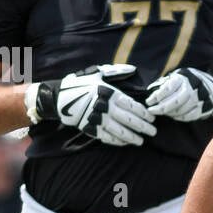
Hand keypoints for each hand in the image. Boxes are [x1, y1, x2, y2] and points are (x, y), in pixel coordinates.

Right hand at [38, 64, 156, 145]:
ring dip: (132, 137)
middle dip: (143, 127)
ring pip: (120, 131)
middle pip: (129, 119)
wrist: (58, 97)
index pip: (132, 105)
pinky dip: (118, 141)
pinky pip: (108, 137)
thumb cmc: (80, 83)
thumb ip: (116, 72)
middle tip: (153, 132)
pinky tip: (126, 143)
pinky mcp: (90, 128)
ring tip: (142, 141)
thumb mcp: (98, 73)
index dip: (144, 113)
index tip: (152, 118)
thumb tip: (133, 69)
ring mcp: (98, 119)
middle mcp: (105, 107)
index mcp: (109, 93)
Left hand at [146, 67, 212, 121]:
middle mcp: (192, 87)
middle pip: (177, 100)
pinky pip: (192, 115)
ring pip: (183, 109)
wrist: (204, 83)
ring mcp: (200, 97)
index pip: (168, 88)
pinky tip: (174, 116)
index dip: (157, 96)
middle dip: (163, 108)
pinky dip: (181, 117)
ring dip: (171, 113)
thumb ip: (162, 85)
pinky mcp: (204, 106)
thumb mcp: (172, 79)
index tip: (148, 101)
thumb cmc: (182, 83)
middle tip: (152, 111)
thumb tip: (150, 93)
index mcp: (182, 78)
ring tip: (163, 113)